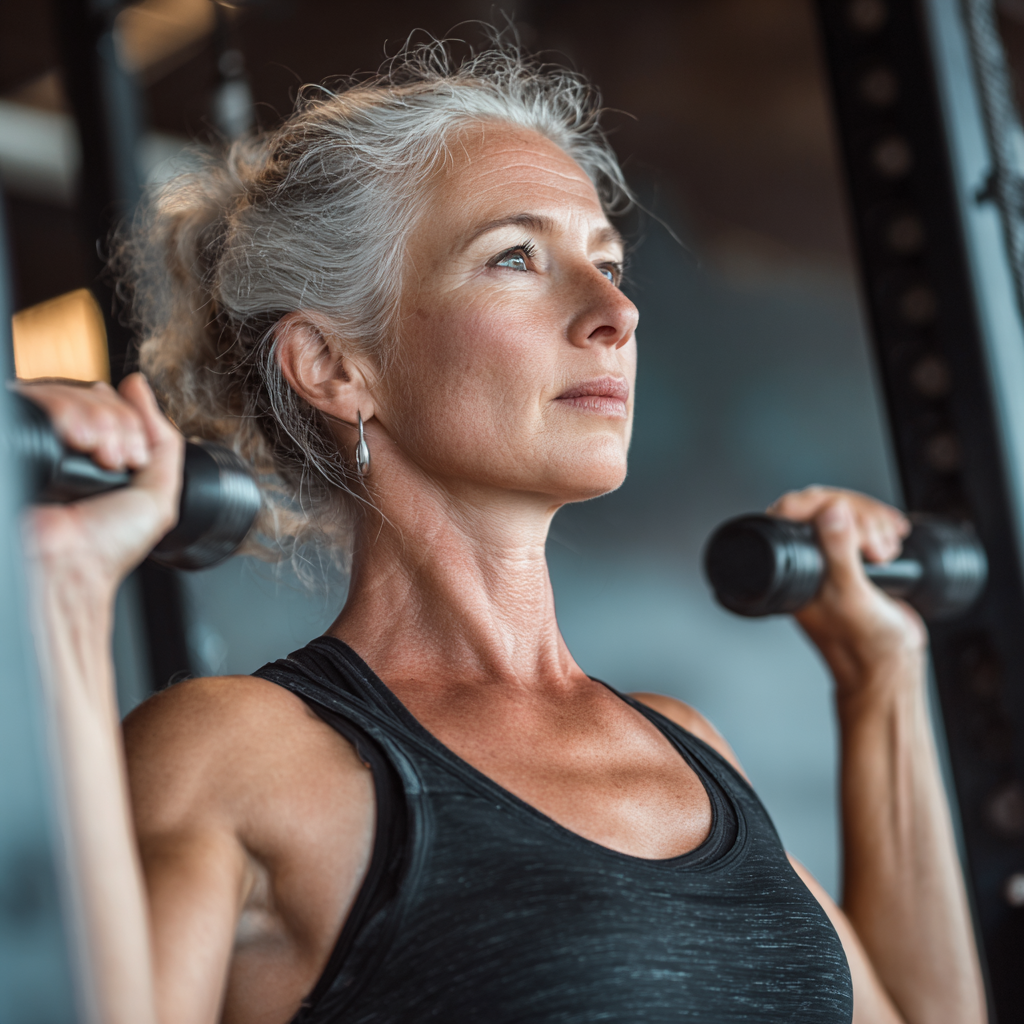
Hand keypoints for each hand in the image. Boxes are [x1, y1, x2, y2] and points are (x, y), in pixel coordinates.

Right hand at [21, 375, 183, 600]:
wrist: (71, 564)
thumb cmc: (108, 543)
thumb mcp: (158, 491)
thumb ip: (162, 438)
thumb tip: (139, 386)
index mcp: (99, 454)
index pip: (116, 405)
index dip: (133, 423)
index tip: (133, 458)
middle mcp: (68, 444)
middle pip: (96, 395)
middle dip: (120, 426)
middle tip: (117, 461)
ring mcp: (43, 441)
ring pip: (72, 394)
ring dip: (100, 423)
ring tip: (102, 459)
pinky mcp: (21, 438)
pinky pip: (40, 400)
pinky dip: (70, 414)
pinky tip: (80, 443)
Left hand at [767, 486, 926, 693]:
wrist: (888, 671)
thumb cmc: (862, 646)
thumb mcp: (850, 595)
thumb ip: (838, 552)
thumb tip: (831, 511)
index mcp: (792, 568)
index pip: (791, 511)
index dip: (823, 504)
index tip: (851, 516)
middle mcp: (806, 561)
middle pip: (822, 505)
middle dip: (858, 515)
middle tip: (877, 548)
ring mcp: (830, 560)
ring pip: (846, 512)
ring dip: (874, 523)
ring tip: (887, 553)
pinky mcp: (855, 562)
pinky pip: (864, 526)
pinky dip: (882, 527)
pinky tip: (895, 540)